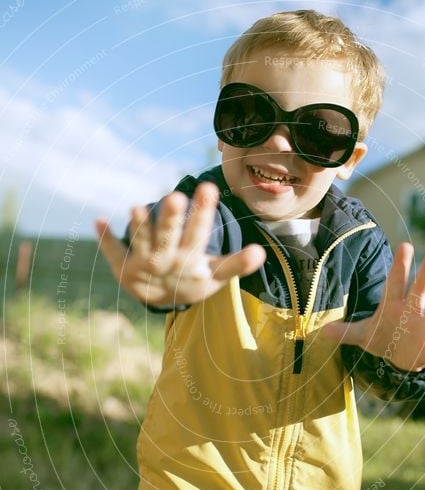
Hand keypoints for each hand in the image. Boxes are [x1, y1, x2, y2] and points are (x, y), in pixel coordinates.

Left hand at [95, 182, 265, 305]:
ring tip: (136, 208)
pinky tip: (98, 221)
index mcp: (189, 260)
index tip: (208, 187)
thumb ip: (237, 264)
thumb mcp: (215, 275)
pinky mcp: (123, 266)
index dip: (202, 212)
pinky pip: (113, 252)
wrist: (162, 302)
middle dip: (170, 219)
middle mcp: (166, 261)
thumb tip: (261, 253)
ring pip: (140, 243)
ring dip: (137, 227)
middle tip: (174, 196)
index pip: (197, 234)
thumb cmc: (192, 280)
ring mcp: (143, 264)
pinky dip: (104, 239)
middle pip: (168, 237)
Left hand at [323, 243, 424, 370]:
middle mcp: (412, 313)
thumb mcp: (361, 334)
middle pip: (420, 291)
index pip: (395, 283)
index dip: (399, 266)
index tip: (406, 246)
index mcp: (393, 305)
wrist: (397, 358)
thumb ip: (345, 332)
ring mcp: (423, 330)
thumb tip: (321, 332)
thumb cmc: (382, 337)